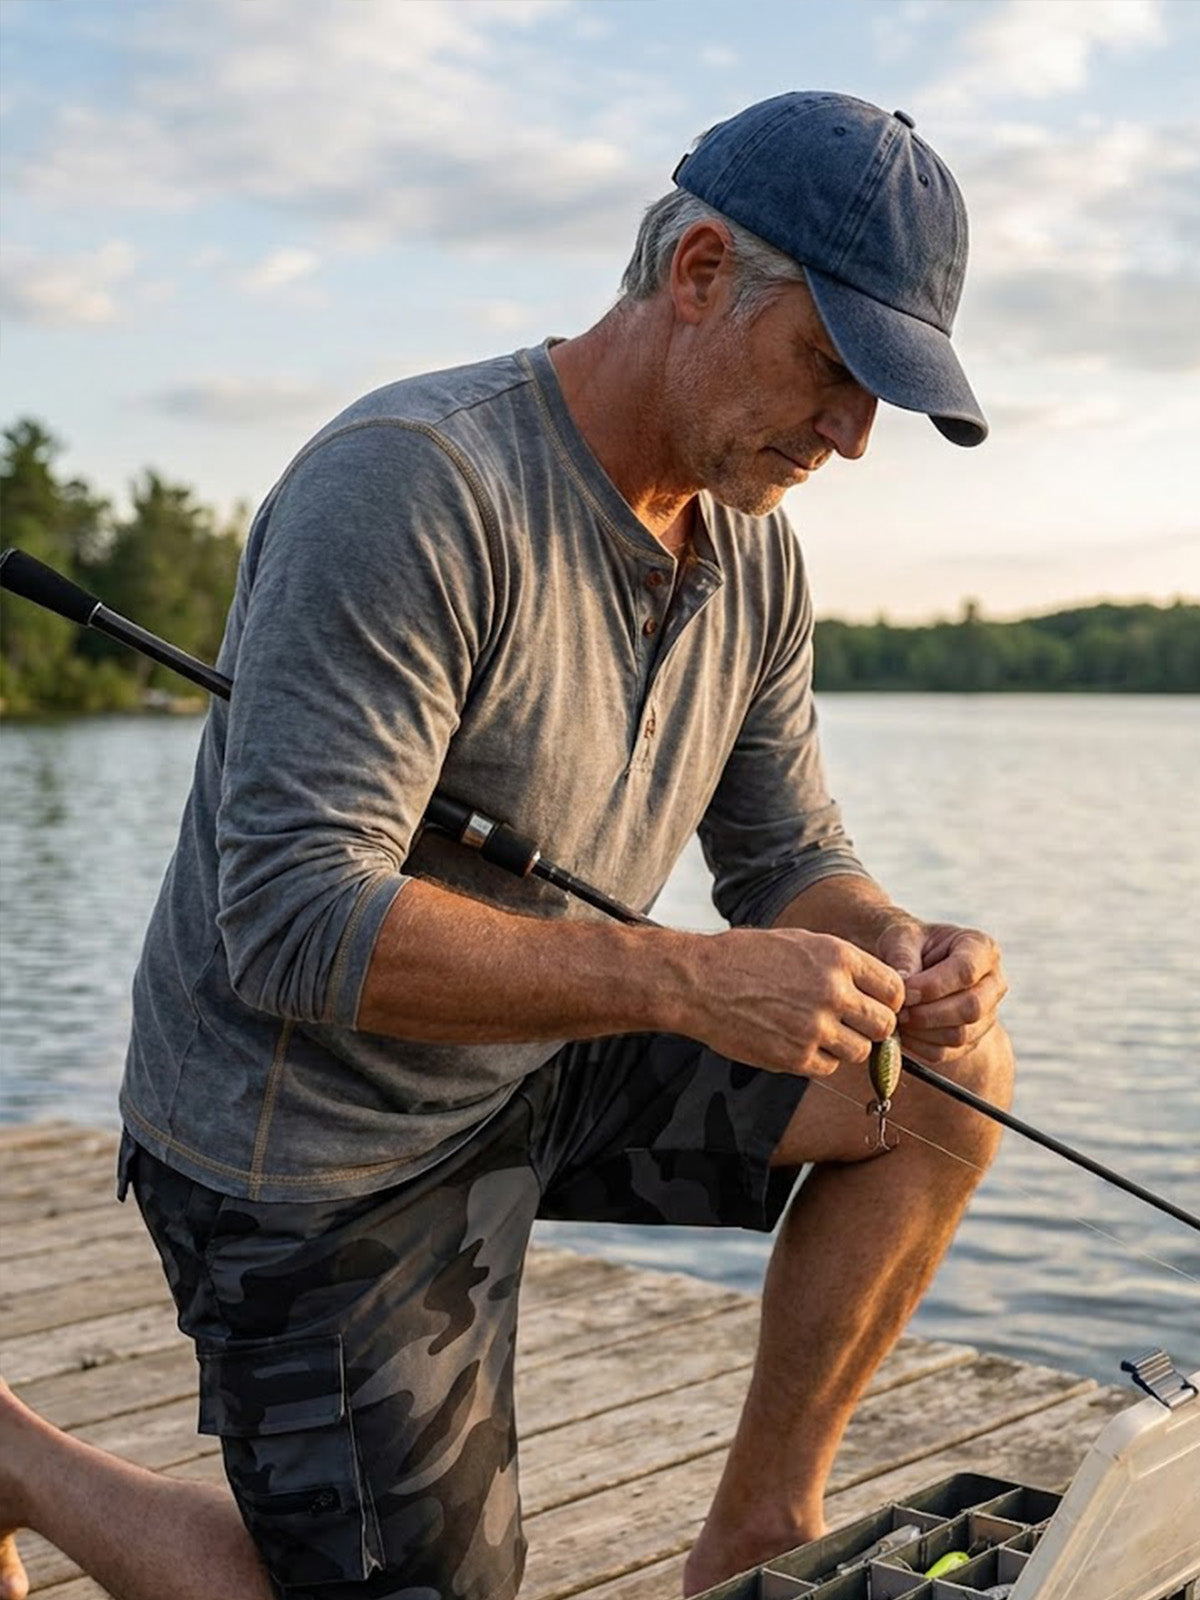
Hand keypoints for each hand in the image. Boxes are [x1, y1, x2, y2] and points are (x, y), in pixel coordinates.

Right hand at [691, 927, 904, 1076]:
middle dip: (873, 1027)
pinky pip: (829, 1067)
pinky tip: (796, 1041)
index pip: (895, 990)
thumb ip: (841, 965)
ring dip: (846, 1046)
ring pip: (860, 1051)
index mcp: (838, 957)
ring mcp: (815, 1027)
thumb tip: (876, 992)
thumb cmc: (746, 958)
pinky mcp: (795, 1057)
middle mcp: (833, 991)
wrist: (698, 982)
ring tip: (818, 1032)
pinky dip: (818, 1059)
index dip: (887, 1000)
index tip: (874, 1005)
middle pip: (884, 1025)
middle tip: (852, 1025)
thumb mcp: (800, 942)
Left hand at [876, 919, 1007, 1065]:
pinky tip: (902, 1034)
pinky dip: (921, 1047)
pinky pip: (949, 1052)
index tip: (904, 992)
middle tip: (899, 1011)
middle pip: (972, 1008)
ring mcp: (987, 1014)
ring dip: (923, 1032)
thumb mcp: (902, 938)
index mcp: (981, 948)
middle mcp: (993, 983)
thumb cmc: (909, 946)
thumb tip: (902, 985)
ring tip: (897, 1020)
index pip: (966, 971)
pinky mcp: (972, 1038)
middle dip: (929, 1013)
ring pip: (961, 1034)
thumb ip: (902, 957)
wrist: (913, 966)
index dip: (933, 986)